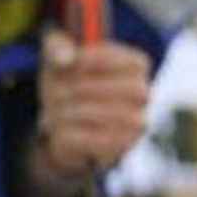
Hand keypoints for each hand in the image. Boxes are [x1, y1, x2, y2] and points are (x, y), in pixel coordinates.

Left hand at [34, 28, 151, 178]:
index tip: (71, 61)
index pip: (132, 61)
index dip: (100, 60)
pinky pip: (91, 140)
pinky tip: (58, 126)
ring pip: (105, 115)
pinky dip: (68, 131)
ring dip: (70, 110)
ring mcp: (135, 125)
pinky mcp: (119, 148)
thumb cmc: (65, 80)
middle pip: (121, 88)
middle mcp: (143, 95)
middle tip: (55, 89)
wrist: (64, 124)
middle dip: (82, 88)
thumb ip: (57, 47)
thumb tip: (67, 59)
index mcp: (136, 66)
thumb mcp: (56, 55)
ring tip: (52, 108)